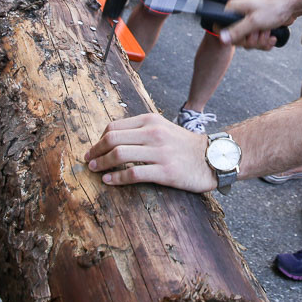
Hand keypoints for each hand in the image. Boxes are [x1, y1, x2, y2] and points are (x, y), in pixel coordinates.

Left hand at [84, 113, 216, 191]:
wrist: (212, 157)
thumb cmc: (184, 145)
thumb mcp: (162, 128)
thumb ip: (140, 130)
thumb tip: (112, 139)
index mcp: (150, 120)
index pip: (114, 127)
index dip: (99, 140)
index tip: (94, 150)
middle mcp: (153, 133)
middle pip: (112, 139)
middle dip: (95, 151)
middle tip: (89, 162)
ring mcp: (159, 152)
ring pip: (120, 155)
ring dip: (102, 164)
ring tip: (95, 171)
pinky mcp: (165, 171)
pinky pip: (133, 174)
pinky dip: (117, 178)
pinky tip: (109, 181)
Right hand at [220, 0, 295, 48]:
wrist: (292, 6)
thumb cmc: (274, 8)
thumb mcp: (254, 22)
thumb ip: (237, 31)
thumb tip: (221, 38)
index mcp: (233, 9)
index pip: (222, 29)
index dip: (233, 37)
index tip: (244, 37)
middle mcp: (239, 15)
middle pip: (237, 38)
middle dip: (251, 40)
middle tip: (260, 33)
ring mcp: (249, 21)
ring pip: (248, 41)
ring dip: (260, 41)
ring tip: (268, 32)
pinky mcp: (258, 27)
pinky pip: (256, 41)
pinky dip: (265, 41)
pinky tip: (272, 36)